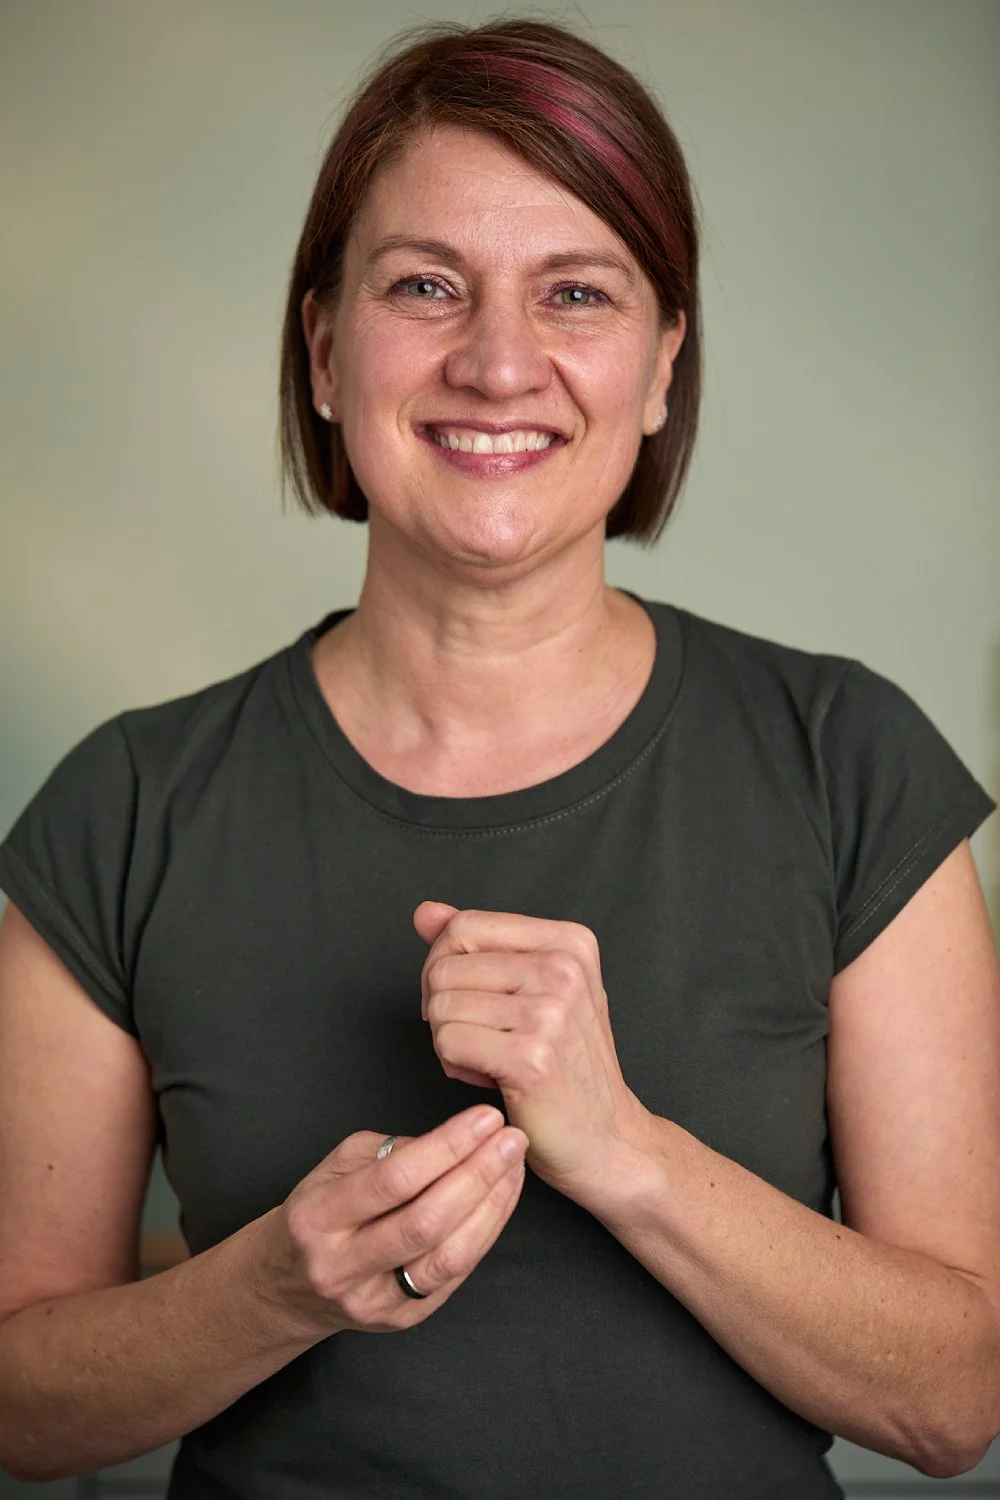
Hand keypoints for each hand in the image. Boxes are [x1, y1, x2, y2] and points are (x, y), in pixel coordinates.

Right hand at [255, 1105, 527, 1338]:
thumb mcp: (331, 1169)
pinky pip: (456, 1274)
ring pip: (448, 1255)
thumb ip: (387, 1153)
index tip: (484, 1118)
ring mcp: (374, 1300)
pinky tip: (501, 1199)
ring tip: (514, 1165)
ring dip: (492, 1206)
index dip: (447, 1146)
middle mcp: (342, 1266)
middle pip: (426, 1221)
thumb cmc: (316, 1215)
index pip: (393, 1180)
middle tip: (512, 1139)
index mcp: (317, 1219)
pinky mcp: (404, 1319)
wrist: (286, 1288)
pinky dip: (486, 1232)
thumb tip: (450, 1142)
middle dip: (478, 1174)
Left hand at [414, 901, 647, 1204]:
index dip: (445, 964)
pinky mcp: (531, 1058)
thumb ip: (476, 946)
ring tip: (488, 1058)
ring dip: (448, 1040)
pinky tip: (489, 1077)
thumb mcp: (531, 988)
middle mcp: (563, 968)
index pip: (464, 926)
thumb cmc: (565, 1063)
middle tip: (480, 1037)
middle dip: (443, 1007)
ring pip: (440, 1006)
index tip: (466, 998)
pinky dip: (454, 1065)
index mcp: (568, 941)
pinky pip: (447, 1042)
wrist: (606, 1136)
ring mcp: (550, 1012)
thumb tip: (424, 913)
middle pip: (445, 966)